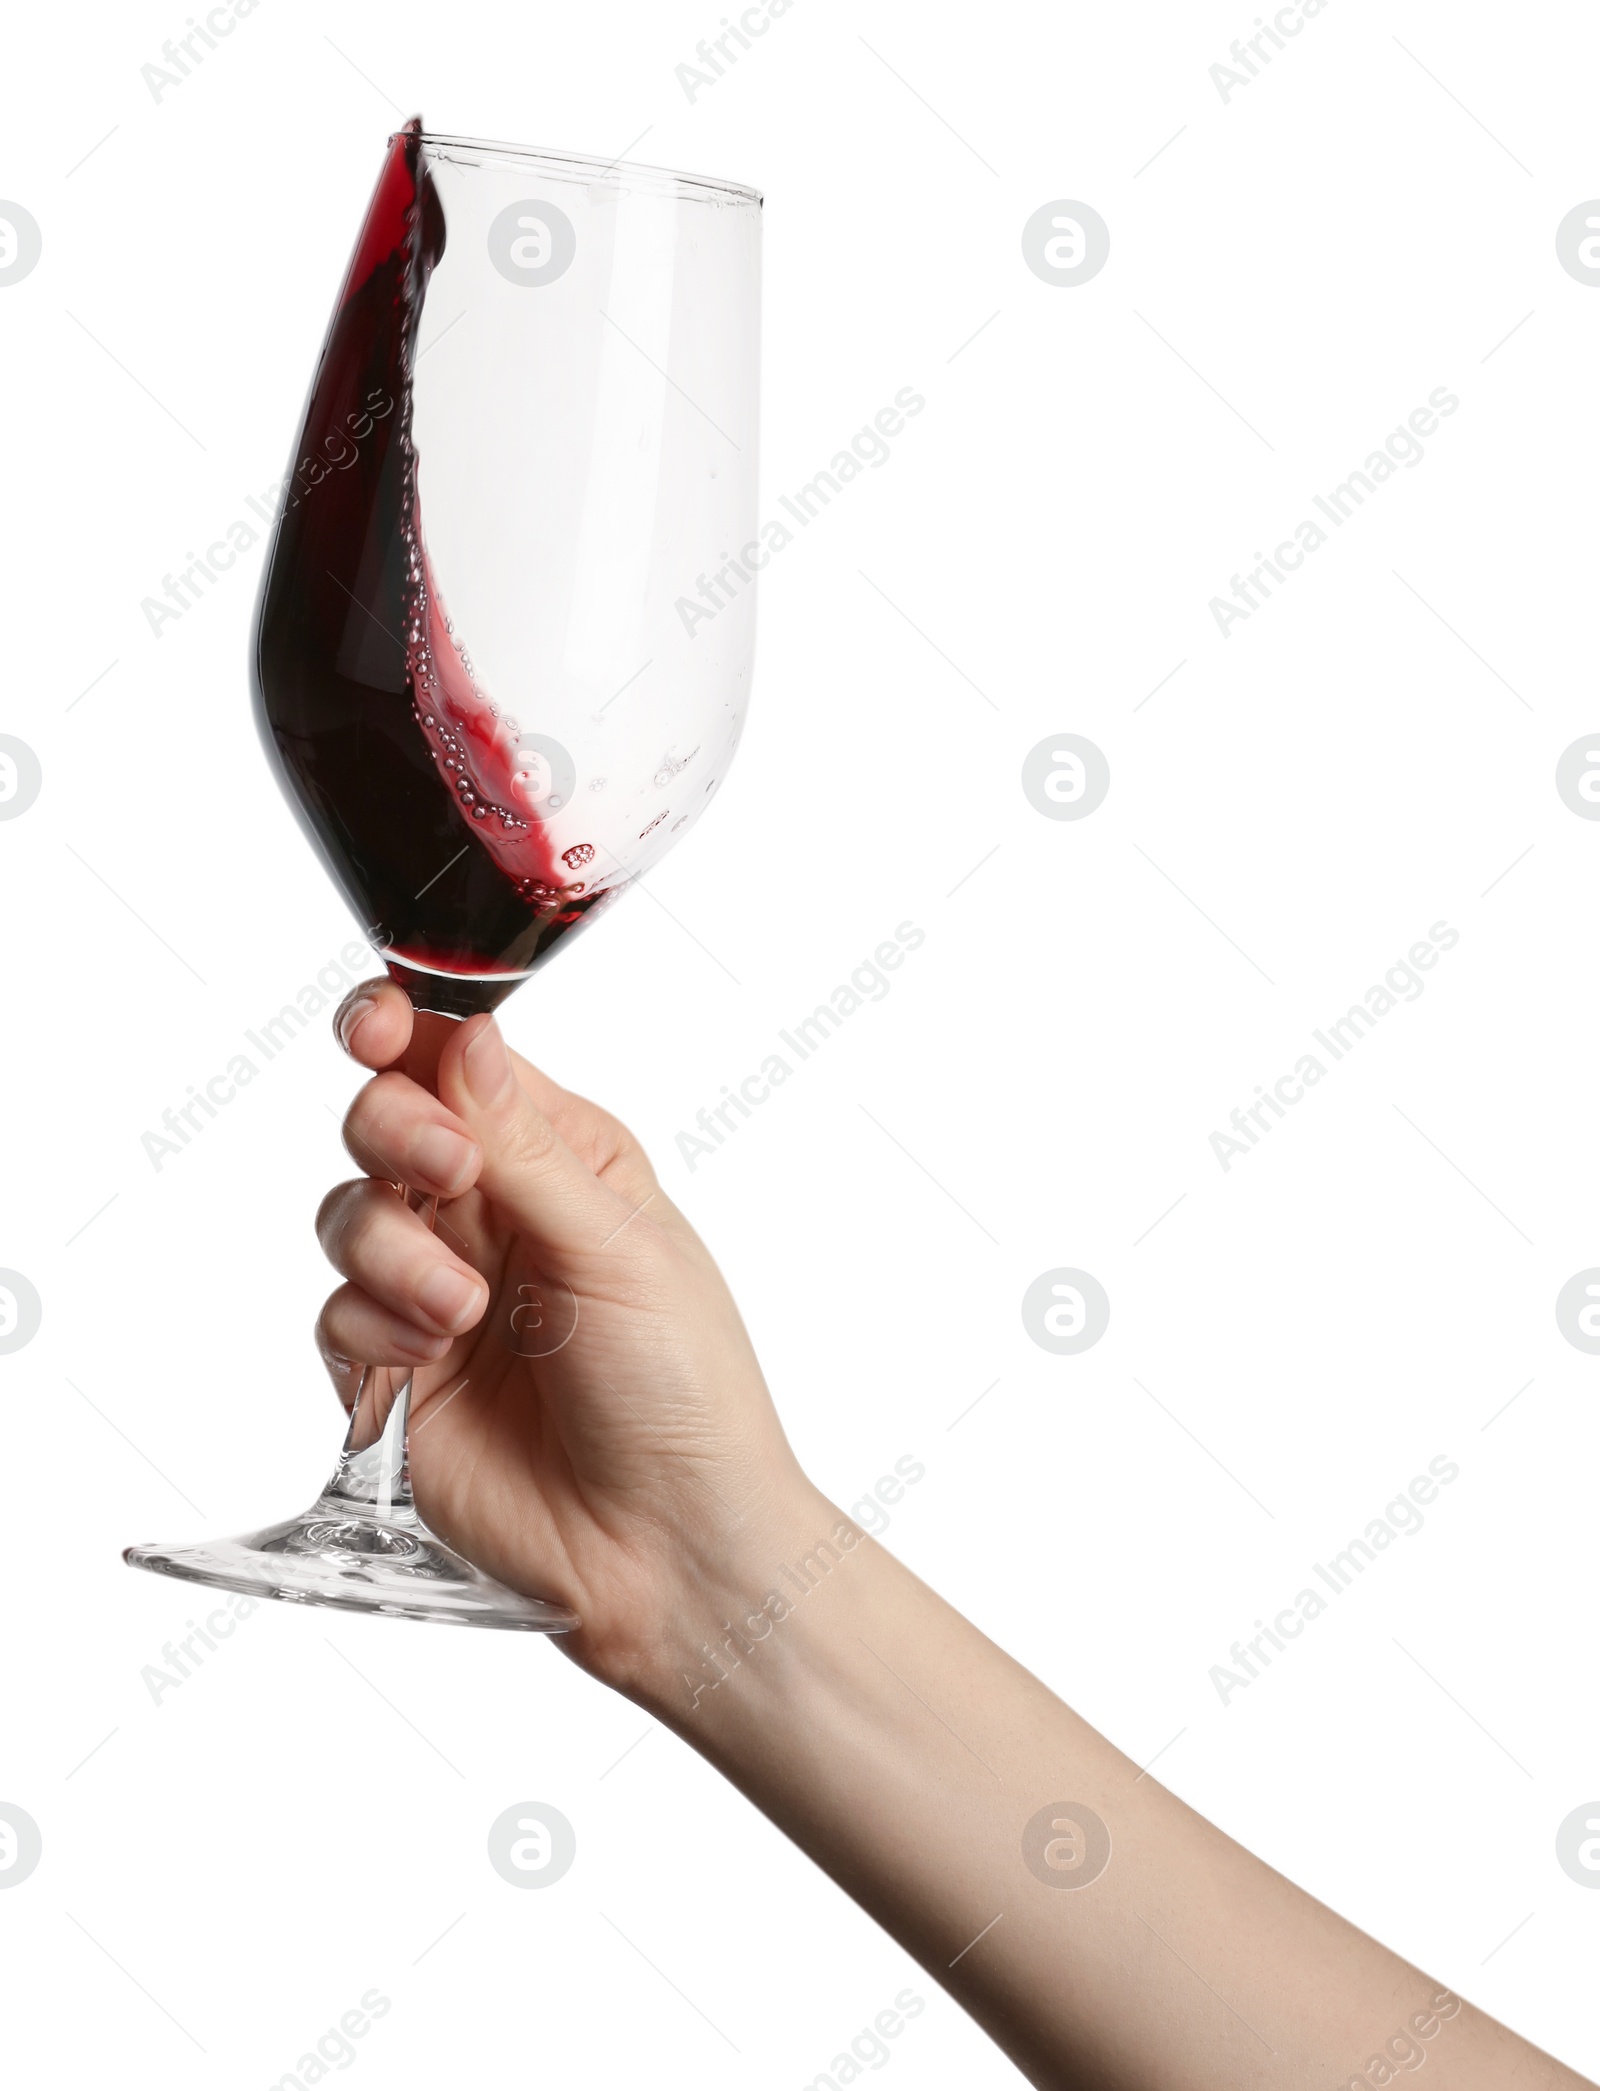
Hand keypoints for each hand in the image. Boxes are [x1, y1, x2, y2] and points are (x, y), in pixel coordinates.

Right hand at [316, 979, 818, 1694]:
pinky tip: (433, 1354)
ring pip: (350, 1212)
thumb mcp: (618, 1248)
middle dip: (396, 1133)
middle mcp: (495, 1212)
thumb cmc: (683, 1391)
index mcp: (564, 1157)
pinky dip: (374, 1323)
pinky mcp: (392, 1371)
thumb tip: (470, 1037)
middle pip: (386, 1120)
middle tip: (448, 1177)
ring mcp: (438, 1289)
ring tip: (463, 1309)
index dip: (404, 1032)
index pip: (460, 1063)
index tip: (377, 1029)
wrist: (664, 1547)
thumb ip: (525, 1146)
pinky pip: (336, 1311)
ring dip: (391, 1247)